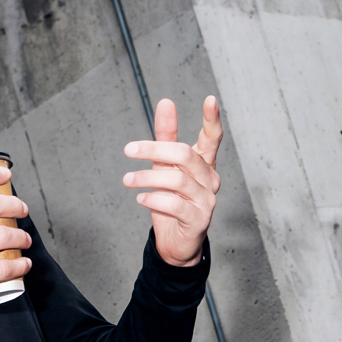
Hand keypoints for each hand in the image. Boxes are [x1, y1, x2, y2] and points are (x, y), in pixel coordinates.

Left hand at [123, 96, 222, 265]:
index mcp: (204, 163)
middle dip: (154, 150)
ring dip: (148, 178)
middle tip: (128, 150)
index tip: (210, 99)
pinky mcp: (199, 220)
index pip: (213, 138)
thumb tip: (166, 102)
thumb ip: (166, 136)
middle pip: (185, 155)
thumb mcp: (164, 166)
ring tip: (128, 180)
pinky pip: (176, 205)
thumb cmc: (171, 199)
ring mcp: (207, 200)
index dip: (212, 119)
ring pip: (178, 181)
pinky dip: (154, 199)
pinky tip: (141, 198)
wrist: (176, 242)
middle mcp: (210, 179)